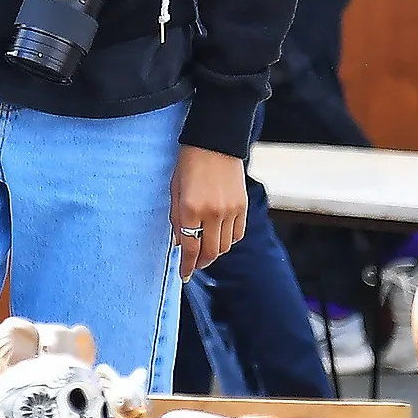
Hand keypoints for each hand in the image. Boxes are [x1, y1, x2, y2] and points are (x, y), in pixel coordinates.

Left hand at [171, 145, 246, 278]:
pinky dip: (228, 241)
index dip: (186, 265)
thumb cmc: (188, 164)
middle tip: (193, 265)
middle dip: (200, 262)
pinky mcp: (243, 207)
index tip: (183, 275)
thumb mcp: (174, 190)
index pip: (190, 247)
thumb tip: (180, 243)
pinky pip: (237, 234)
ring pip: (225, 246)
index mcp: (191, 208)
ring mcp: (231, 210)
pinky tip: (219, 238)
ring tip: (204, 251)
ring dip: (214, 253)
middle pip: (210, 252)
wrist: (214, 143)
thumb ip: (176, 218)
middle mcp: (213, 213)